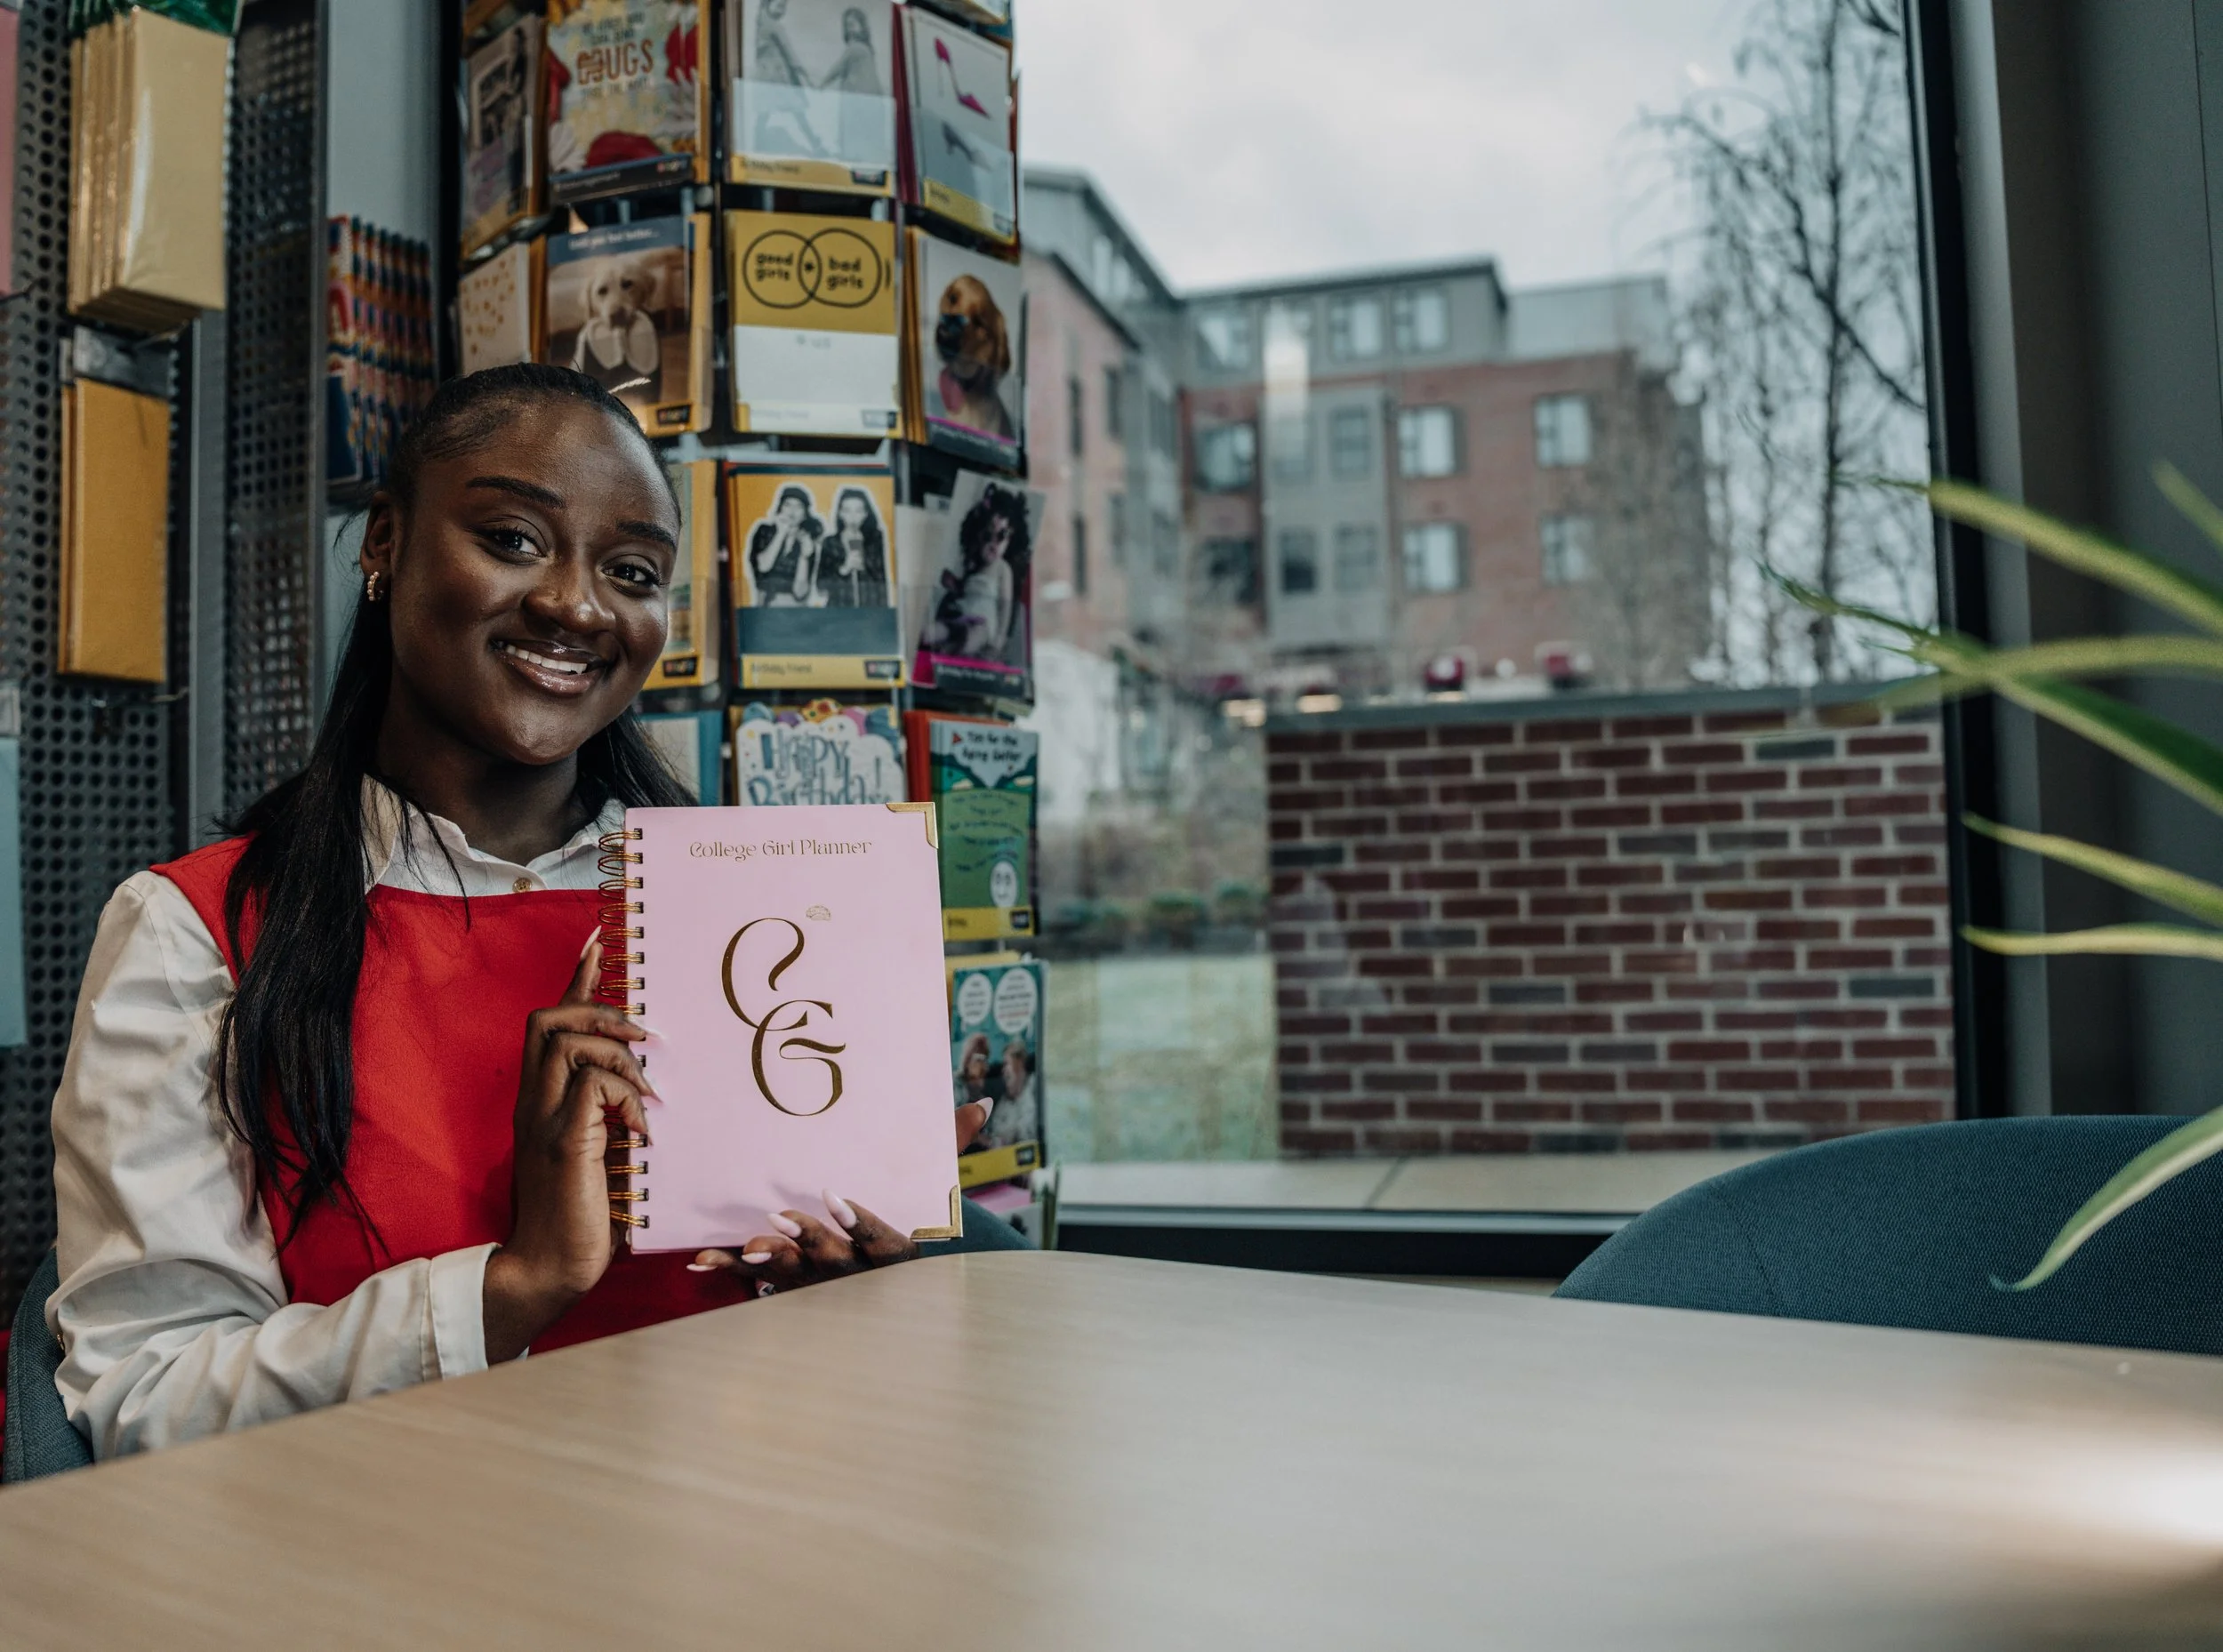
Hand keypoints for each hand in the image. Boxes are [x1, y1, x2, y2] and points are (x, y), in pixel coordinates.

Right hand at [483, 937, 652, 1362]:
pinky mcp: (563, 1141)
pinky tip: (641, 1128)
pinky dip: (623, 1094)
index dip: (578, 979)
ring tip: (645, 1086)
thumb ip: (609, 1116)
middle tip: (642, 1034)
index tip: (603, 942)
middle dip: (597, 1008)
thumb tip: (650, 1086)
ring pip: (565, 1040)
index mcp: (542, 1102)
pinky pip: (590, 1085)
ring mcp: (544, 1121)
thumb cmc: (581, 1218)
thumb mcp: (598, 1152)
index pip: (552, 1025)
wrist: (549, 1269)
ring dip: (615, 1050)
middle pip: (547, 1018)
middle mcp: (535, 1104)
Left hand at [692, 1101, 985, 1295]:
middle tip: (776, 1217)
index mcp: (896, 1252)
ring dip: (769, 1261)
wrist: (899, 1285)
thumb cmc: (913, 1222)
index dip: (858, 1222)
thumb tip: (980, 1104)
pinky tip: (702, 1259)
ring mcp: (825, 1287)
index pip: (881, 1239)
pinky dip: (732, 1271)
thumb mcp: (933, 1191)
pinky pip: (759, 1284)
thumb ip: (949, 1146)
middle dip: (805, 1241)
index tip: (833, 1196)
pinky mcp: (794, 1287)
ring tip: (746, 1245)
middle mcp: (860, 1276)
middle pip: (834, 1264)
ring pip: (795, 1278)